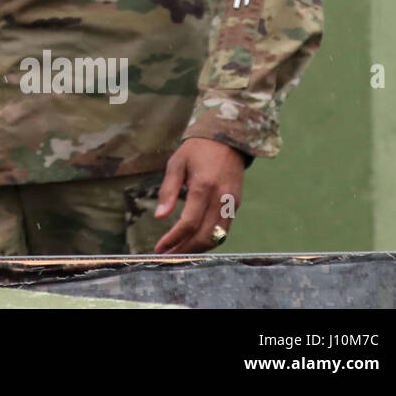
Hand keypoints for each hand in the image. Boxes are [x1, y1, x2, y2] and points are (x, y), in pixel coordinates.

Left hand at [153, 139, 245, 253]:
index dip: (174, 238)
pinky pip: (223, 230)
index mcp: (203, 186)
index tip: (160, 248)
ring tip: (179, 252)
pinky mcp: (235, 205)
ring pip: (216, 237)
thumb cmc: (197, 150)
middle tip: (168, 256)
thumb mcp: (176, 164)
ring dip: (197, 249)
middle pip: (205, 235)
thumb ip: (168, 190)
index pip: (189, 222)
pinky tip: (194, 242)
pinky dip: (209, 240)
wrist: (227, 139)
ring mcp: (231, 203)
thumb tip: (159, 216)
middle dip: (185, 249)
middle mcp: (220, 198)